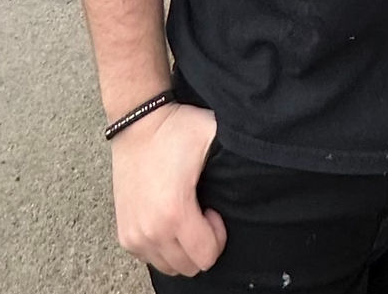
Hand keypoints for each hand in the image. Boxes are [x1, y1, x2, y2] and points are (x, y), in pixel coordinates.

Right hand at [110, 101, 226, 277]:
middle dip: (201, 243)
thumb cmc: (175, 129)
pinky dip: (162, 245)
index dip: (217, 235)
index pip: (207, 257)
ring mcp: (134, 235)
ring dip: (181, 247)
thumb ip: (239, 148)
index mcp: (174, 213)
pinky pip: (151, 257)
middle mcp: (151, 231)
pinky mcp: (124, 234)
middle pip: (188, 267)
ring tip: (184, 214)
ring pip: (169, 266)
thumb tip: (263, 155)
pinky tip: (166, 218)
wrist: (137, 122)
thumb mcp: (212, 133)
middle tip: (200, 212)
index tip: (212, 209)